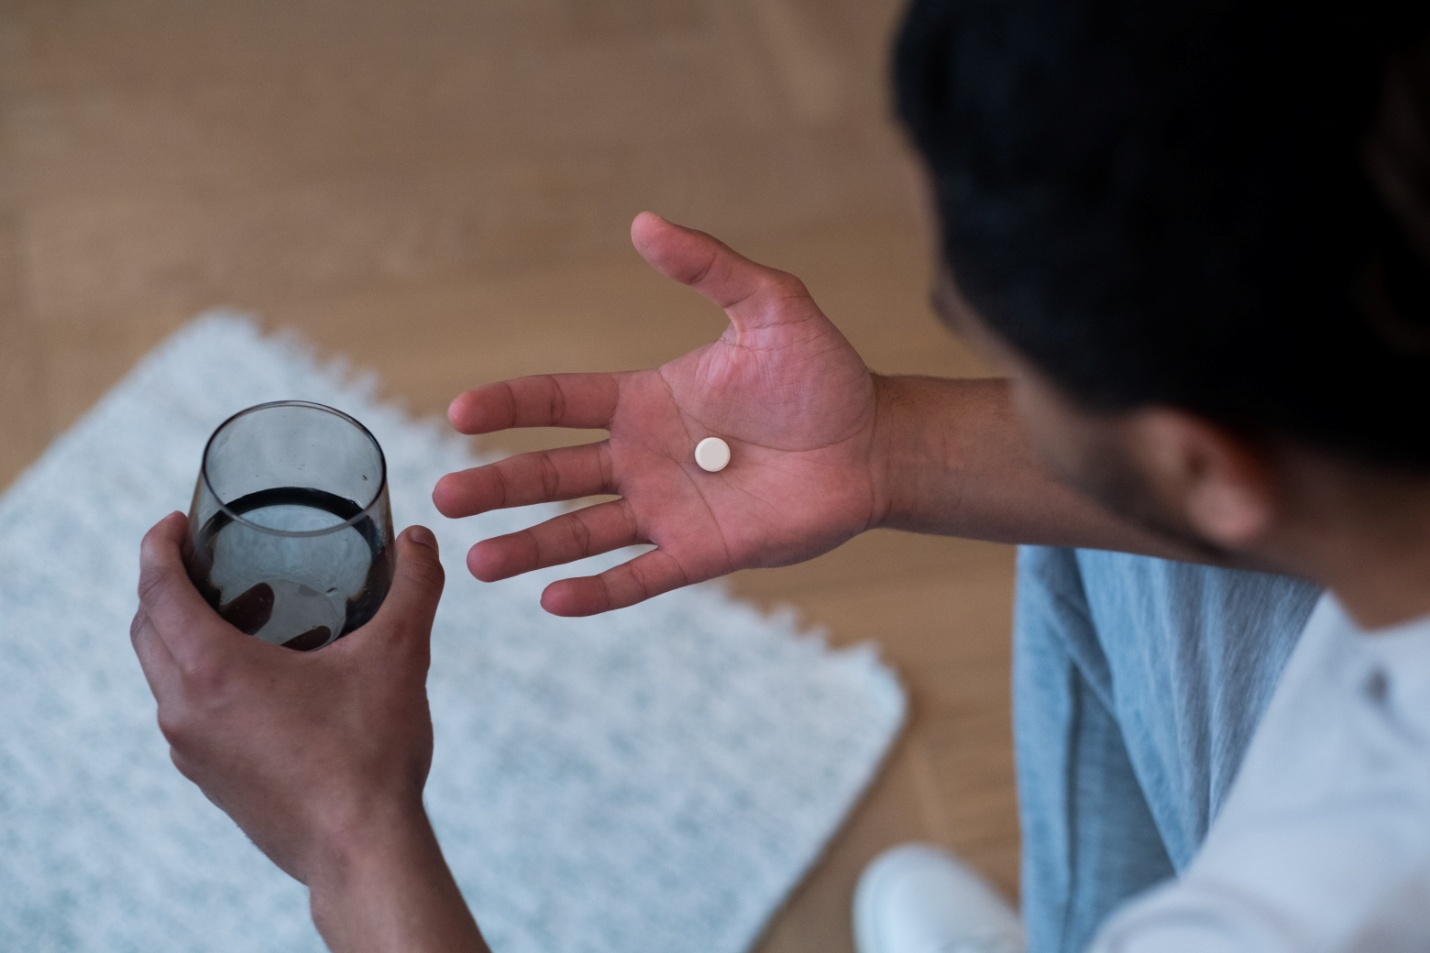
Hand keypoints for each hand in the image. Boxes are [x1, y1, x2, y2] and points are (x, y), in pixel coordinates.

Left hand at [131, 514, 485, 951]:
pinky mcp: (210, 779)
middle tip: (207, 561)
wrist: (360, 850)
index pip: (156, 590)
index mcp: (212, 671)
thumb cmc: (370, 753)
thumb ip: (413, 589)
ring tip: (239, 615)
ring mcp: (191, 751)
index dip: (157, 546)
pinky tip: (260, 680)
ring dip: (182, 635)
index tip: (175, 523)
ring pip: (162, 675)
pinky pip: (185, 713)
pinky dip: (201, 680)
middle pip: (146, 630)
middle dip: (164, 586)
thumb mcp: (399, 657)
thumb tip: (421, 539)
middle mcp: (184, 710)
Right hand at [434, 212, 885, 615]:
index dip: (510, 406)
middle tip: (445, 498)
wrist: (873, 444)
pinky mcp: (701, 552)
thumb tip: (643, 222)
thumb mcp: (769, 305)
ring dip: (530, 546)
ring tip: (477, 562)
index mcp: (644, 400)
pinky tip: (552, 600)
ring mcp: (667, 509)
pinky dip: (597, 591)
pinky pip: (639, 576)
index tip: (461, 412)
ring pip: (581, 532)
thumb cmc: (822, 375)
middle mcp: (642, 457)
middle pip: (552, 473)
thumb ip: (708, 268)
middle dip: (498, 486)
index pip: (558, 401)